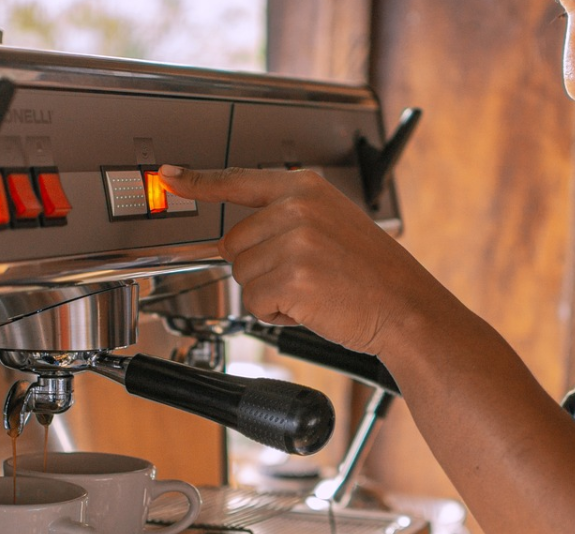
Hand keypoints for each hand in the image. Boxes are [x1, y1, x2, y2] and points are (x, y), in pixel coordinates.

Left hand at [159, 165, 449, 355]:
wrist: (406, 307)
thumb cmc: (373, 274)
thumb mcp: (333, 224)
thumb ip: (287, 218)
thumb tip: (235, 238)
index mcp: (305, 187)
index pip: (238, 180)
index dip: (197, 182)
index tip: (168, 178)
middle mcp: (297, 208)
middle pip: (233, 243)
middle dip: (259, 267)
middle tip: (305, 275)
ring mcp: (294, 241)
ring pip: (242, 275)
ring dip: (270, 292)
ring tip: (314, 290)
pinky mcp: (292, 277)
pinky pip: (254, 302)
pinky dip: (276, 314)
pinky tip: (310, 307)